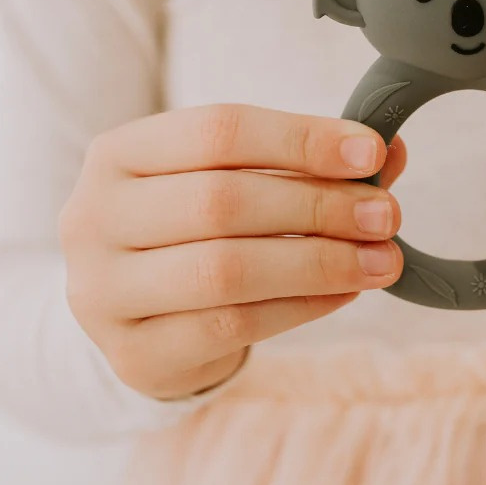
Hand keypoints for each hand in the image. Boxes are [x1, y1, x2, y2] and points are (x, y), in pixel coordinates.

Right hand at [59, 105, 404, 400]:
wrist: (132, 307)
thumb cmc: (193, 224)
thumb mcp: (233, 176)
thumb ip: (304, 161)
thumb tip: (391, 152)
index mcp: (120, 152)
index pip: (219, 131)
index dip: (302, 139)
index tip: (372, 152)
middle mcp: (94, 216)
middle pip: (223, 201)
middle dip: (319, 206)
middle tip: (385, 214)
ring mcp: (103, 291)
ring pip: (227, 270)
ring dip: (320, 262)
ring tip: (381, 258)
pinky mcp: (133, 353)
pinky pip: (232, 327)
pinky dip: (301, 306)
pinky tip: (345, 291)